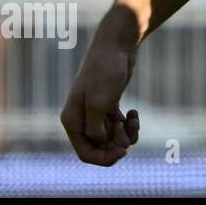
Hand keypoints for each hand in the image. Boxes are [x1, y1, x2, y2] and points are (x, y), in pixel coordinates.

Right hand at [60, 12, 139, 165]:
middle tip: (128, 127)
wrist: (116, 46)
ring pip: (113, 138)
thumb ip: (97, 129)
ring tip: (132, 118)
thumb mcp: (100, 103)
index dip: (104, 158)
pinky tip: (133, 112)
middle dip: (118, 143)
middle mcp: (81, 120)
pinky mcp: (110, 106)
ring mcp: (96, 113)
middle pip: (101, 148)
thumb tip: (102, 145)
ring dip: (126, 134)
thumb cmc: (105, 72)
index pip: (86, 153)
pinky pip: (120, 127)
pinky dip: (129, 125)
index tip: (123, 152)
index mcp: (72, 121)